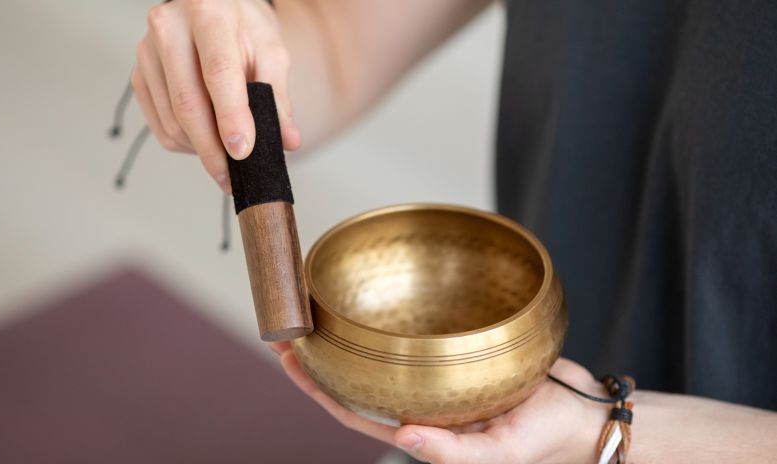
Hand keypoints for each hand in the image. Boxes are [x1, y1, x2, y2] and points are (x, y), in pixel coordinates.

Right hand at [132, 0, 300, 192]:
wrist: (212, 7)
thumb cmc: (243, 27)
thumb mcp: (271, 51)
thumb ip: (279, 97)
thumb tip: (287, 141)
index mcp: (208, 13)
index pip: (218, 73)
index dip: (230, 117)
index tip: (243, 152)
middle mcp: (168, 28)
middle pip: (188, 103)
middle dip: (212, 150)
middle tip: (232, 179)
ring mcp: (147, 52)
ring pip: (171, 120)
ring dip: (199, 150)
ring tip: (225, 160)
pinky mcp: (138, 74)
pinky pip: (159, 124)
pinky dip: (184, 144)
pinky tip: (205, 143)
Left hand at [271, 342, 609, 463]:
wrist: (586, 412)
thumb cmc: (548, 438)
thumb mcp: (501, 451)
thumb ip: (453, 451)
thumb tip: (403, 435)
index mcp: (422, 430)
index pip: (354, 412)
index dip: (317, 389)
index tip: (289, 360)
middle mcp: (422, 403)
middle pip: (358, 381)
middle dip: (320, 359)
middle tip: (290, 328)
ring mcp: (437, 378)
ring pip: (382, 357)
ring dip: (349, 338)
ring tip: (321, 310)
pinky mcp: (458, 353)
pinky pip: (417, 336)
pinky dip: (392, 320)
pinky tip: (382, 299)